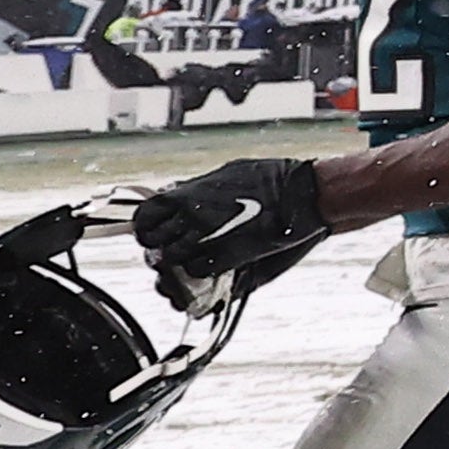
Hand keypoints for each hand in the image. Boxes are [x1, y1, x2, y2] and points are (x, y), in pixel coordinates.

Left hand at [127, 158, 328, 306]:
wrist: (304, 195)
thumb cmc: (273, 179)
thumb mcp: (228, 173)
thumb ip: (199, 187)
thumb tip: (179, 193)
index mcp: (187, 194)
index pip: (144, 218)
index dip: (147, 229)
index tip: (158, 234)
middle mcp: (190, 216)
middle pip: (152, 244)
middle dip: (160, 251)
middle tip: (175, 253)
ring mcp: (207, 238)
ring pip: (170, 263)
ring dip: (179, 266)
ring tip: (194, 264)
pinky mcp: (228, 257)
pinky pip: (197, 273)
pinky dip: (201, 275)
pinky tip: (213, 269)